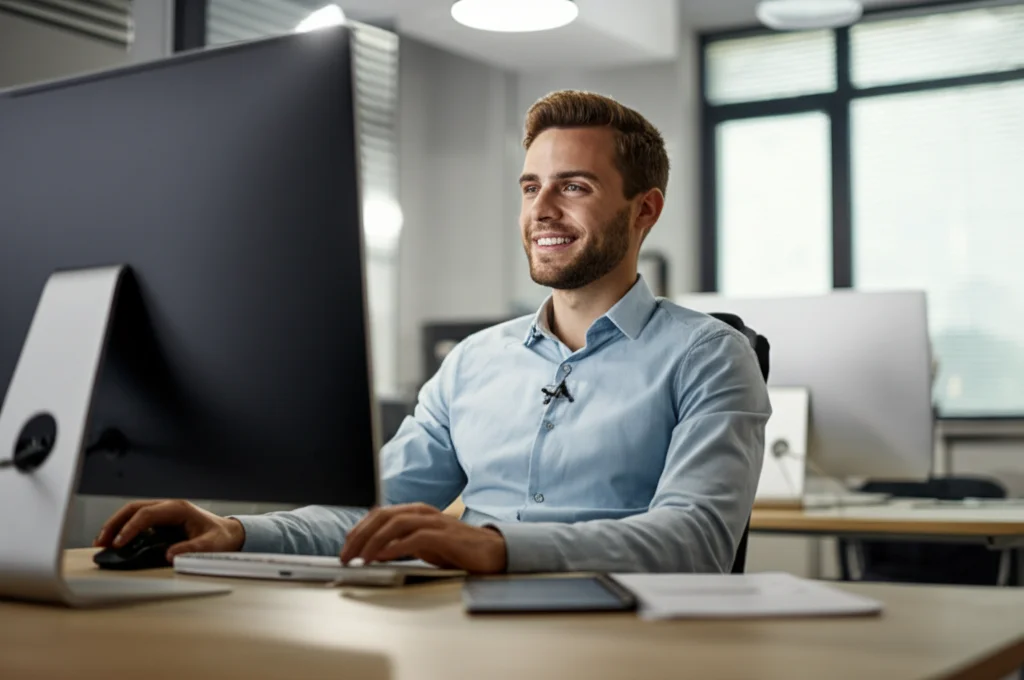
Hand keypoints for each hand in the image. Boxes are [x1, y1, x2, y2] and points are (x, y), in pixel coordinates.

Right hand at [93, 499, 245, 559]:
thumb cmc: (221, 537)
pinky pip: (138, 520)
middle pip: (134, 508)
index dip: (130, 528)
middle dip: (114, 524)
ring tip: (101, 543)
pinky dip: (124, 528)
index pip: (147, 514)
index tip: (119, 544)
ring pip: (132, 512)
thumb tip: (169, 555)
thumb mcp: (211, 545)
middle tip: (101, 542)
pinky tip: (115, 541)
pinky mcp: (161, 520)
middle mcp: (169, 507)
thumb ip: (192, 549)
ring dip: (115, 525)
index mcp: (179, 509)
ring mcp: (164, 512)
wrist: (229, 533)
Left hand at [340, 503, 506, 573]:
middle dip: (359, 535)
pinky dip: (395, 547)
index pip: (379, 514)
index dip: (359, 529)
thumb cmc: (457, 549)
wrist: (491, 552)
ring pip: (394, 524)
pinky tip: (383, 557)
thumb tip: (374, 551)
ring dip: (373, 542)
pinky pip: (414, 538)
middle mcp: (423, 513)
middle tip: (346, 555)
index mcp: (416, 512)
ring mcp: (434, 522)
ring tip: (360, 558)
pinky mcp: (444, 536)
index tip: (345, 546)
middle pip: (382, 516)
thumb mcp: (423, 544)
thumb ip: (401, 543)